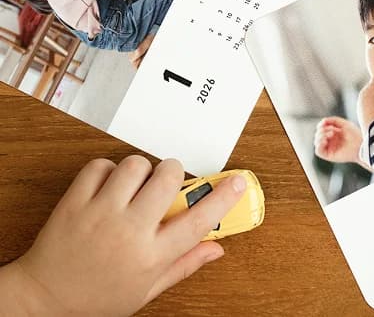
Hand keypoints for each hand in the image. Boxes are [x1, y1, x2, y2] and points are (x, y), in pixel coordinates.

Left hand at [1, 156, 245, 315]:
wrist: (43, 301)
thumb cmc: (96, 299)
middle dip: (174, 173)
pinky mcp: (75, 202)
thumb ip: (183, 265)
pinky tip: (107, 188)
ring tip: (133, 188)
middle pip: (168, 177)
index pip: (198, 221)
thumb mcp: (146, 290)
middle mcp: (129, 232)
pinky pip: (100, 165)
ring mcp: (100, 214)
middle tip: (166, 184)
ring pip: (136, 164)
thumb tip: (216, 249)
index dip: (223, 198)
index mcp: (151, 257)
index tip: (237, 181)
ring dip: (140, 170)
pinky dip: (107, 171)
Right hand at [314, 116, 363, 163]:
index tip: (326, 122)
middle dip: (322, 130)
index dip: (321, 124)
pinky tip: (325, 140)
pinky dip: (319, 144)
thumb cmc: (355, 134)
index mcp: (334, 134)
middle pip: (318, 135)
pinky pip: (318, 151)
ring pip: (316, 142)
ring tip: (331, 134)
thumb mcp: (344, 123)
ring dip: (321, 136)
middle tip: (332, 130)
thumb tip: (322, 121)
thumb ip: (333, 120)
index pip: (321, 128)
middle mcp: (330, 141)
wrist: (361, 145)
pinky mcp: (329, 155)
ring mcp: (329, 148)